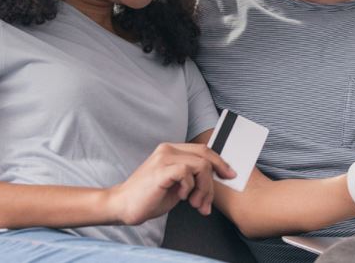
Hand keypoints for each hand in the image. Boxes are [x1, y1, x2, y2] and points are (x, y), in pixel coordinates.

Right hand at [105, 143, 235, 224]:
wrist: (123, 205)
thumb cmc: (150, 197)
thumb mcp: (177, 185)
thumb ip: (192, 178)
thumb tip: (215, 181)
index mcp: (172, 150)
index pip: (204, 150)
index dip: (220, 162)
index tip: (230, 176)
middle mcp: (168, 150)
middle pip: (206, 157)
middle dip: (213, 182)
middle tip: (206, 202)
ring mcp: (164, 158)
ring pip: (201, 166)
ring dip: (203, 189)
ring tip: (194, 204)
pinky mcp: (161, 170)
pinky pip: (187, 173)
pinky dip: (189, 188)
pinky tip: (181, 197)